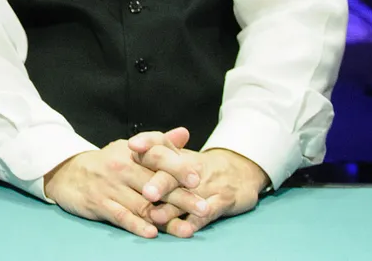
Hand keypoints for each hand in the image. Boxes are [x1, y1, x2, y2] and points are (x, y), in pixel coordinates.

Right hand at [43, 132, 209, 238]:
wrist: (68, 173)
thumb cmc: (107, 163)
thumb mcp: (129, 149)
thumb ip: (158, 143)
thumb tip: (184, 133)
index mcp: (132, 152)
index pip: (157, 156)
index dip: (178, 168)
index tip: (198, 179)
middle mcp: (121, 166)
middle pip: (155, 183)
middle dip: (181, 197)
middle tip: (203, 208)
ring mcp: (110, 186)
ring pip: (142, 204)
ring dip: (166, 218)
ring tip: (187, 229)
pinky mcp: (99, 203)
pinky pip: (120, 215)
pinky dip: (136, 224)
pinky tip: (151, 232)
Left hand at [129, 140, 267, 237]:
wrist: (242, 170)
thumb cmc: (201, 167)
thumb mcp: (181, 157)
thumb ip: (157, 153)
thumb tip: (129, 148)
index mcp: (178, 154)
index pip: (161, 143)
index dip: (147, 143)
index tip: (132, 146)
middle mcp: (191, 167)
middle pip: (172, 173)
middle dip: (159, 183)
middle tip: (147, 193)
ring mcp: (207, 184)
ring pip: (187, 196)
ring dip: (171, 207)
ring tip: (157, 216)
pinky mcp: (223, 200)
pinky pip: (209, 211)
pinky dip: (196, 220)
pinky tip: (185, 228)